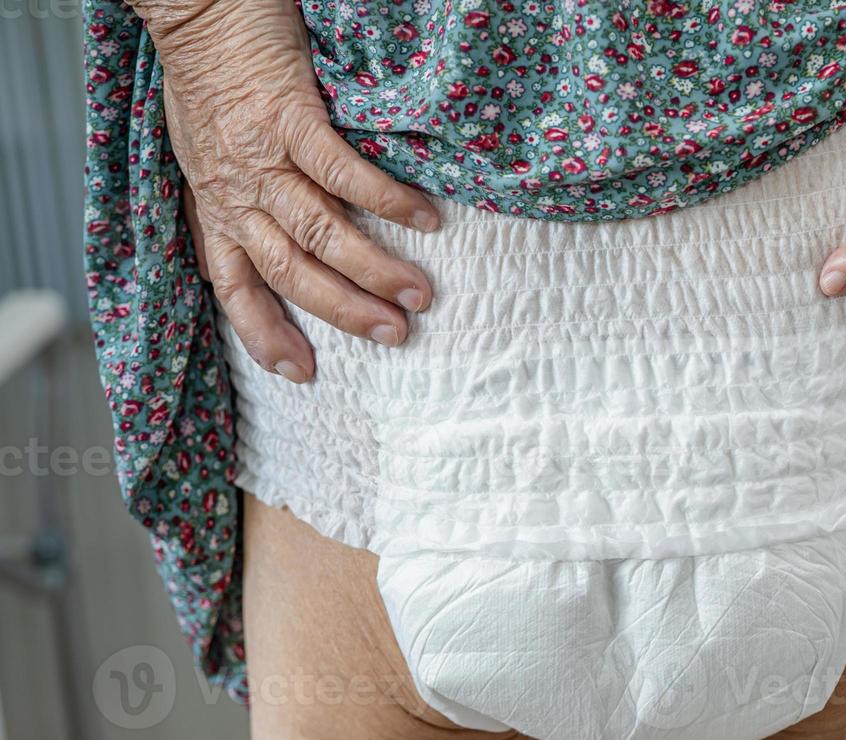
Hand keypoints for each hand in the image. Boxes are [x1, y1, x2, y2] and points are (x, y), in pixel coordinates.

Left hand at [146, 0, 440, 382]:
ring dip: (373, 268)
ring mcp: (261, 157)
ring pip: (319, 232)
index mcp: (215, 206)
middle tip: (395, 334)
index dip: (266, 336)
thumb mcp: (206, 155)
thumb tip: (271, 251)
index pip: (234, 288)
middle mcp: (235, 192)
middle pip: (291, 272)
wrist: (197, 8)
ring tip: (419, 293)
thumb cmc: (209, 77)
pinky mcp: (289, 116)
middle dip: (346, 311)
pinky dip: (386, 199)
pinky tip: (424, 219)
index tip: (304, 373)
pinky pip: (341, 171)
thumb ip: (238, 203)